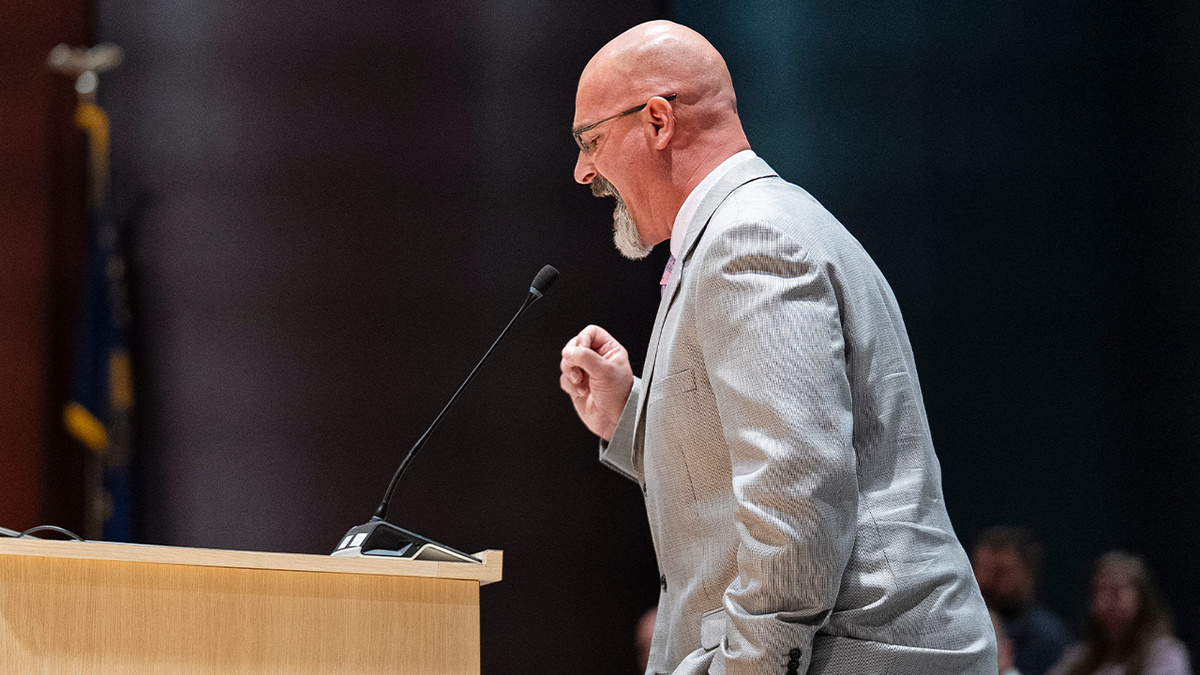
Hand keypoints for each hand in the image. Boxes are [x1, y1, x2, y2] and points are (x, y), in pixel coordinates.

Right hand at [559, 325, 633, 440]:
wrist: (614, 420)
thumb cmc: (619, 396)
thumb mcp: (604, 371)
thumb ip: (585, 357)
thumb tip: (569, 351)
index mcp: (609, 350)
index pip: (591, 333)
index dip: (583, 339)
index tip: (581, 350)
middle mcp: (597, 359)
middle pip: (574, 346)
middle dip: (572, 358)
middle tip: (578, 369)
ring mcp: (586, 372)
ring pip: (567, 362)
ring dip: (570, 373)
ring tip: (580, 382)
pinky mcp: (577, 385)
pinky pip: (564, 378)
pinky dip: (569, 385)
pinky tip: (581, 392)